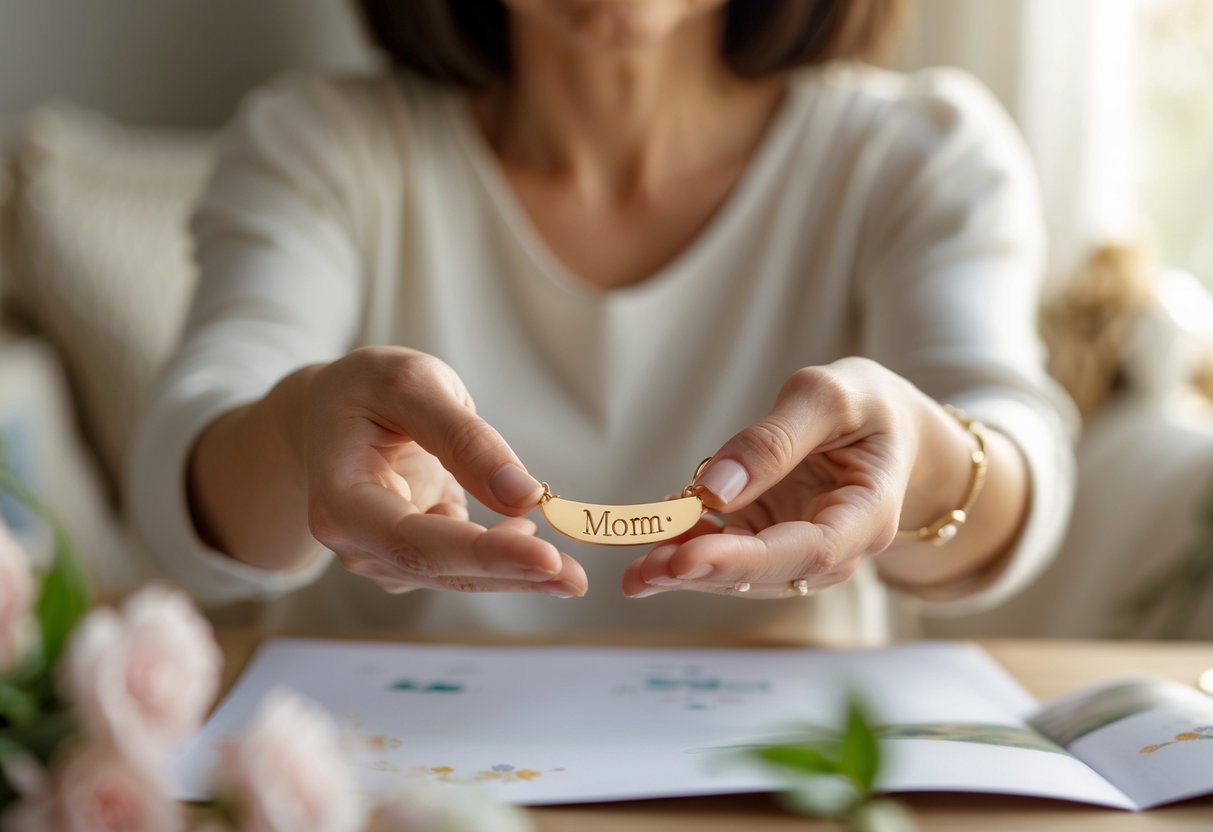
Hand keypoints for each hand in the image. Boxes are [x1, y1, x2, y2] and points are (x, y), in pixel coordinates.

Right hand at [303, 347, 586, 596]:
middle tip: (577, 581)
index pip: (417, 542)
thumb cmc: (366, 389)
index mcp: (342, 503)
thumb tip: (523, 494)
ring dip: (515, 573)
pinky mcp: (409, 556)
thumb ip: (465, 438)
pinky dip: (500, 555)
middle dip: (511, 574)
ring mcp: (380, 556)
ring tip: (571, 571)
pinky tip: (527, 532)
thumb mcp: (412, 385)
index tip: (546, 557)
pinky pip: (461, 564)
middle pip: (440, 570)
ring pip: (456, 575)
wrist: (333, 409)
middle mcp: (356, 543)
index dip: (483, 554)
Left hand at [622, 357, 964, 598]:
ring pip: (744, 574)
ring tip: (635, 570)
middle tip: (644, 571)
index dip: (746, 560)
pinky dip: (689, 549)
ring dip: (688, 572)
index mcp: (868, 515)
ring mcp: (801, 548)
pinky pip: (729, 551)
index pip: (808, 550)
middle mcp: (837, 547)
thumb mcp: (827, 398)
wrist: (882, 423)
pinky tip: (650, 543)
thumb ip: (774, 440)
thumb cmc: (865, 405)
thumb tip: (716, 488)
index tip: (688, 558)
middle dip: (704, 573)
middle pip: (769, 574)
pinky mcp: (771, 538)